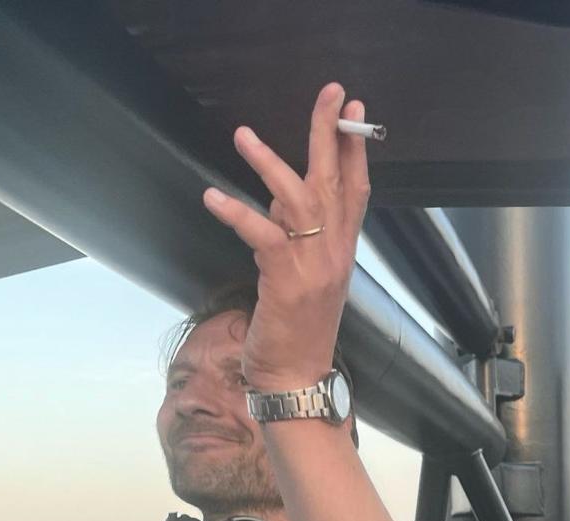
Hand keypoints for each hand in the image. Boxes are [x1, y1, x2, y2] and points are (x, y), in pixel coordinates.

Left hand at [201, 82, 369, 392]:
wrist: (296, 377)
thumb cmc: (298, 330)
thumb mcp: (304, 275)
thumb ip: (298, 234)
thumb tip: (280, 196)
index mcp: (342, 250)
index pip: (357, 189)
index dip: (355, 148)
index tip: (353, 109)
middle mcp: (335, 252)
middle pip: (335, 181)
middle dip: (331, 133)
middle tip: (329, 93)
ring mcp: (313, 265)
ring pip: (300, 199)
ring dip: (271, 163)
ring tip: (244, 134)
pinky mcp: (286, 279)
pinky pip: (261, 234)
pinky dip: (236, 212)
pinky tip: (213, 196)